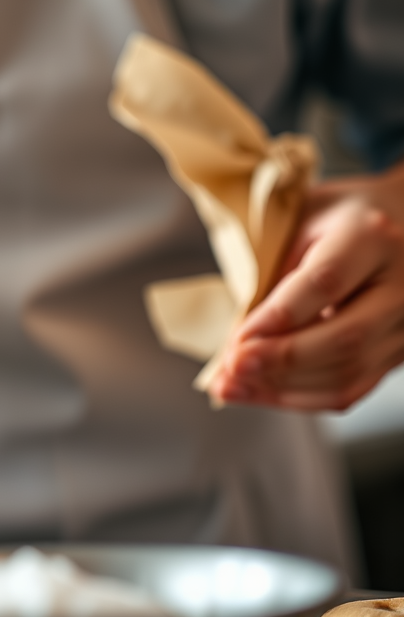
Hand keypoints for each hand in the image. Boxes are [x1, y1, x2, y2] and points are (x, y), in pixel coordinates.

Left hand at [210, 161, 403, 410]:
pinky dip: (299, 398)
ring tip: (230, 386)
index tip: (235, 341)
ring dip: (281, 388)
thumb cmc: (338, 219)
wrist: (401, 222)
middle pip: (345, 337)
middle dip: (279, 361)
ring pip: (348, 371)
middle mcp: (403, 283)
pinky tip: (259, 393)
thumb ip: (273, 272)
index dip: (277, 319)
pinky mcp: (400, 354)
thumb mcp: (299, 222)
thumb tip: (236, 339)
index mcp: (372, 236)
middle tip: (229, 370)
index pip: (326, 283)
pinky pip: (352, 388)